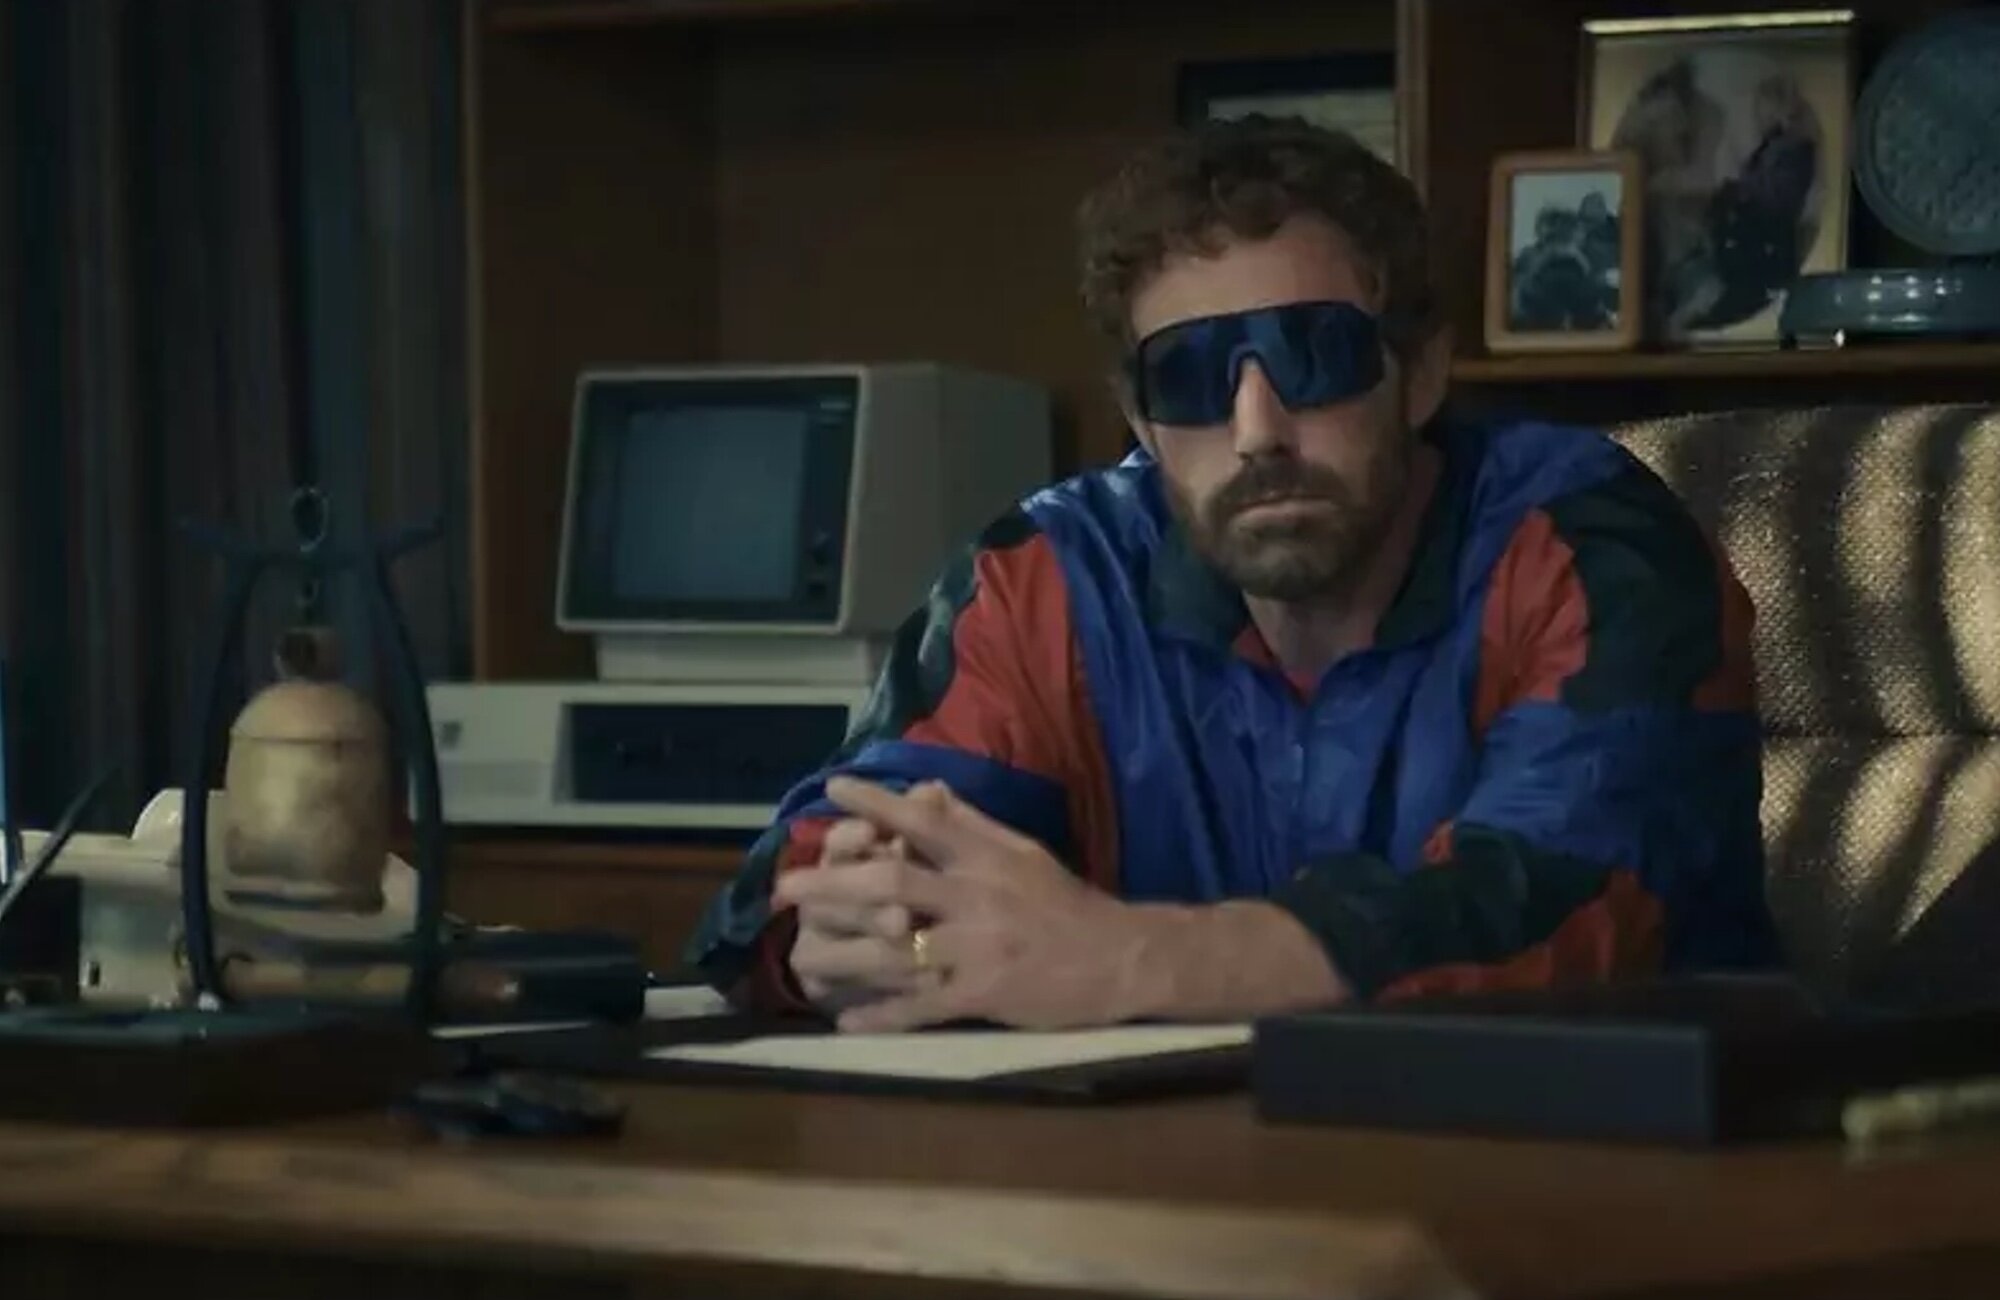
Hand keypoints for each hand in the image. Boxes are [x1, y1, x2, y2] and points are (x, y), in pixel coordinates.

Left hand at [778, 776, 1146, 1032]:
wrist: (1121, 958)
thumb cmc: (1066, 903)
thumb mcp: (1023, 853)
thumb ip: (972, 825)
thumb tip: (925, 793)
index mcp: (986, 858)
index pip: (924, 822)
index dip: (877, 803)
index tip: (833, 788)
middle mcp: (976, 898)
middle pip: (892, 887)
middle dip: (833, 885)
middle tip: (784, 887)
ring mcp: (978, 949)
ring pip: (895, 951)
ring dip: (842, 955)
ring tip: (800, 959)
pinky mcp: (984, 995)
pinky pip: (922, 1007)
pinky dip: (883, 1015)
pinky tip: (846, 1020)